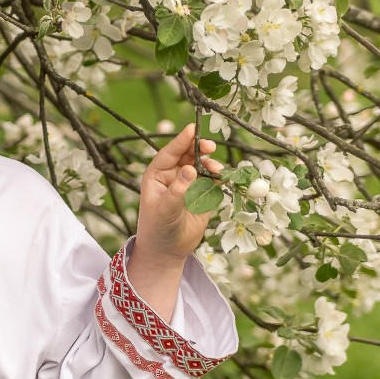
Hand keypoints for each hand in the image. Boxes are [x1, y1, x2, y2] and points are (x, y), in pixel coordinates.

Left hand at [134, 123, 223, 260]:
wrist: (167, 250)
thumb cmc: (157, 227)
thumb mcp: (165, 209)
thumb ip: (177, 189)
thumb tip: (190, 168)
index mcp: (157, 175)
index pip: (169, 153)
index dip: (181, 140)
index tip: (193, 128)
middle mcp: (173, 176)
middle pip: (187, 155)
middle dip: (199, 148)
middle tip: (209, 146)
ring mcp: (189, 184)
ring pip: (202, 166)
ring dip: (210, 164)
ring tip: (215, 169)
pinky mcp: (203, 195)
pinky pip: (212, 181)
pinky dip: (218, 177)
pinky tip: (222, 178)